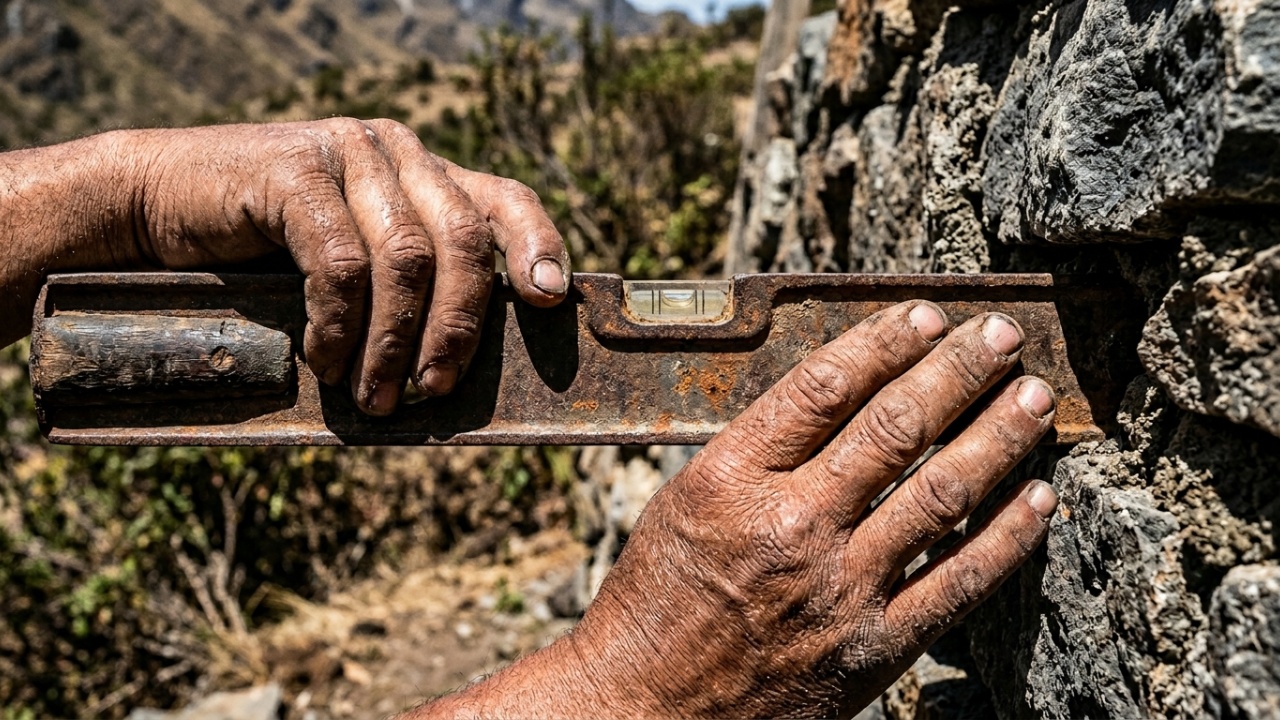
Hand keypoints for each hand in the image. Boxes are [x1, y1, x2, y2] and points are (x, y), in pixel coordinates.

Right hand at [0, 119, 569, 413]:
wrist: (155, 209)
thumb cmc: (261, 253)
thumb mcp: (351, 264)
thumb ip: (405, 285)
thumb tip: (458, 365)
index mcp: (422, 171)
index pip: (503, 200)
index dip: (537, 247)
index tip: (547, 303)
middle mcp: (394, 152)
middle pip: (461, 242)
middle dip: (457, 329)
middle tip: (434, 391)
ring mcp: (346, 154)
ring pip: (406, 258)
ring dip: (395, 343)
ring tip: (377, 397)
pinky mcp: (293, 171)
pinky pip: (340, 262)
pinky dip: (340, 324)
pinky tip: (325, 359)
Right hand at [415, 302, 1057, 717]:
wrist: (645, 706)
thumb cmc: (656, 599)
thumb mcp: (682, 499)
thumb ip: (757, 449)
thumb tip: (841, 393)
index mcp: (732, 478)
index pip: (825, 387)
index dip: (885, 341)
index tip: (926, 314)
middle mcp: (792, 524)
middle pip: (895, 428)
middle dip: (958, 371)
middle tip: (1003, 335)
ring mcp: (838, 588)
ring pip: (940, 496)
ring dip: (996, 438)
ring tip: (1033, 398)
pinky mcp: (872, 648)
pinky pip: (957, 584)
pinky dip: (1007, 538)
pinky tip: (1039, 497)